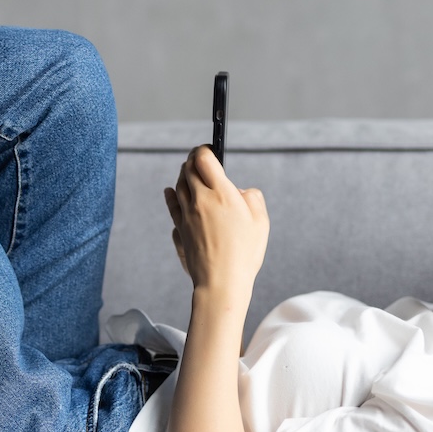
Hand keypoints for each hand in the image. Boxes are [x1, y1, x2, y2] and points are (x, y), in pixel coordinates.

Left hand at [162, 145, 268, 296]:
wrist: (220, 282)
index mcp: (221, 193)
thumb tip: (240, 190)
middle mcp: (199, 200)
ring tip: (190, 173)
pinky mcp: (179, 230)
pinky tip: (171, 192)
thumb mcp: (261, 222)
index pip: (204, 158)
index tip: (209, 149)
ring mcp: (186, 215)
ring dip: (184, 175)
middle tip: (200, 158)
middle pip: (188, 168)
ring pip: (178, 185)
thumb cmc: (245, 253)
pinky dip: (172, 195)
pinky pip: (172, 206)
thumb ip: (252, 198)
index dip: (205, 149)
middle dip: (193, 159)